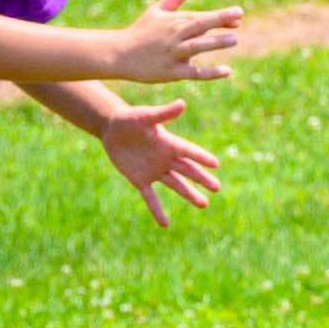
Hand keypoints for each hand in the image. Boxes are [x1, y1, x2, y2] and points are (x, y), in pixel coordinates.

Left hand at [99, 99, 223, 226]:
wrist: (112, 129)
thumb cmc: (129, 118)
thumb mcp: (145, 116)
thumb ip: (163, 113)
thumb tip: (182, 104)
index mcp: (169, 143)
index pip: (189, 152)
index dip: (201, 157)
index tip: (216, 164)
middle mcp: (165, 158)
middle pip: (187, 171)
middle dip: (202, 179)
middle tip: (216, 187)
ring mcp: (154, 170)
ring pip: (176, 185)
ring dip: (189, 194)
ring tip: (203, 204)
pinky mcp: (140, 180)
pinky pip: (151, 197)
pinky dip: (157, 210)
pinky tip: (165, 224)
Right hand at [118, 0, 240, 82]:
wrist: (118, 54)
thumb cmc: (140, 31)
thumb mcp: (157, 10)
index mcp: (173, 21)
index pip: (201, 17)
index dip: (220, 16)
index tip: (238, 14)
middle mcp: (174, 36)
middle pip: (199, 27)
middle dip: (219, 21)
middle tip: (239, 19)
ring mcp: (172, 54)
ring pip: (197, 47)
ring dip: (215, 43)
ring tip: (234, 40)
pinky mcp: (171, 72)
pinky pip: (194, 72)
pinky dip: (210, 72)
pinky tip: (227, 71)